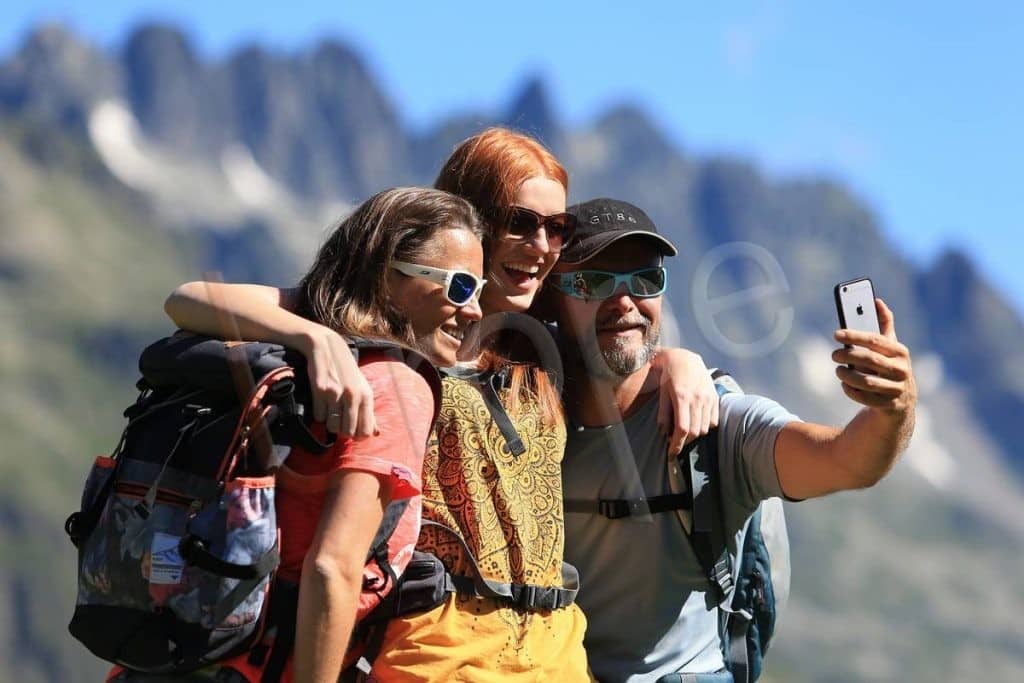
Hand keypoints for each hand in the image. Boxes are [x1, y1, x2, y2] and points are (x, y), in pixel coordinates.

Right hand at [300, 326, 377, 438]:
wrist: (328, 348)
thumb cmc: (347, 372)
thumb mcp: (363, 388)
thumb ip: (369, 412)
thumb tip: (376, 434)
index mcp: (367, 396)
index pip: (367, 431)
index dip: (358, 435)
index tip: (352, 430)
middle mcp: (353, 396)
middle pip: (349, 432)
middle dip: (343, 431)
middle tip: (339, 421)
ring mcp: (336, 394)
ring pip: (333, 427)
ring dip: (330, 424)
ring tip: (330, 412)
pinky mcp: (320, 391)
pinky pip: (319, 417)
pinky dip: (319, 415)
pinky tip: (321, 404)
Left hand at [654, 348, 719, 454]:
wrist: (685, 358)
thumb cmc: (669, 376)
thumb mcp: (662, 393)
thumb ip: (664, 414)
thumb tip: (665, 434)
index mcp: (682, 397)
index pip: (682, 428)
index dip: (677, 444)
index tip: (671, 453)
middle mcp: (697, 398)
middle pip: (695, 431)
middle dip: (684, 441)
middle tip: (675, 441)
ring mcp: (708, 398)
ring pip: (705, 428)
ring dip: (695, 434)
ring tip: (685, 430)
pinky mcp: (715, 397)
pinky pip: (713, 421)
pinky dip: (705, 426)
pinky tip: (696, 421)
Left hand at [832, 298, 915, 414]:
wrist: (902, 399)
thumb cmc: (890, 365)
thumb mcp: (890, 346)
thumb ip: (884, 324)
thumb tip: (876, 301)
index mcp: (900, 352)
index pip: (874, 340)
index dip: (854, 336)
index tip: (836, 334)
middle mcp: (902, 370)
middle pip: (869, 360)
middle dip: (847, 355)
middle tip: (834, 354)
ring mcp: (897, 389)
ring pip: (866, 381)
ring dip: (847, 375)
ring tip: (838, 370)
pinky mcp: (890, 405)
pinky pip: (865, 398)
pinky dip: (851, 391)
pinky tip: (844, 384)